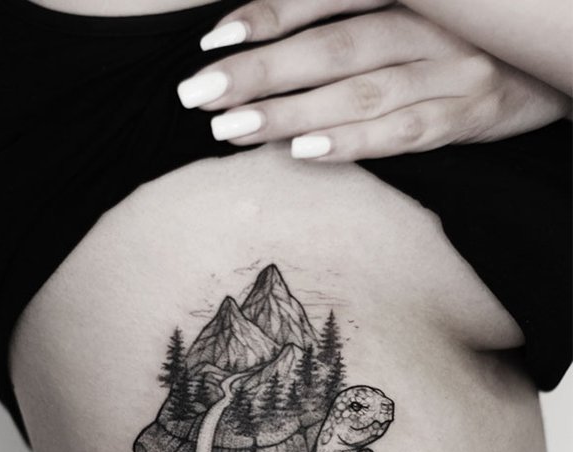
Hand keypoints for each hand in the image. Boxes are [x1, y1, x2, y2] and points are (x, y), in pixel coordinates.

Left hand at [177, 0, 569, 160]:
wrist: (556, 58)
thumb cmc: (469, 33)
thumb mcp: (422, 5)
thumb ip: (360, 13)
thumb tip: (284, 37)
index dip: (271, 13)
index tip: (213, 39)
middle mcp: (434, 24)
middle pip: (334, 47)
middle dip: (261, 71)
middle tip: (198, 94)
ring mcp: (454, 71)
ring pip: (361, 93)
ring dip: (291, 114)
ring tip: (231, 129)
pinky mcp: (469, 116)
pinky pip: (404, 134)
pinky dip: (353, 143)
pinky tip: (304, 153)